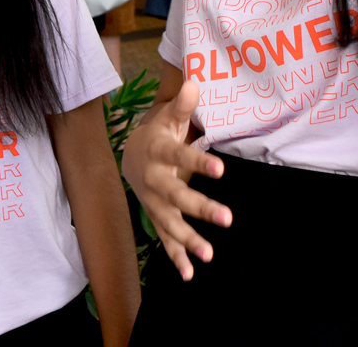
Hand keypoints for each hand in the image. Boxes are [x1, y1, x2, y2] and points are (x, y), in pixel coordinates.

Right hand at [119, 82, 230, 279]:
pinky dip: (176, 257)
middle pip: (176, 196)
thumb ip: (181, 107)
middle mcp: (154, 180)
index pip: (179, 156)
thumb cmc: (158, 137)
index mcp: (157, 152)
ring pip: (170, 223)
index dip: (198, 163)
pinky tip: (190, 274)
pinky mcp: (156, 218)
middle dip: (200, 208)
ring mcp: (153, 203)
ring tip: (209, 255)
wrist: (130, 158)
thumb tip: (194, 83)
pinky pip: (165, 240)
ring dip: (189, 239)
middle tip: (228, 218)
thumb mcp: (167, 119)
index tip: (221, 169)